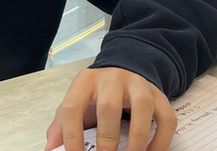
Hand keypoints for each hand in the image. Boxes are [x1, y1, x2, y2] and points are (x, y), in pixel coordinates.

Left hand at [44, 67, 176, 150]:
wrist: (126, 72)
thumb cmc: (97, 96)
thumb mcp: (77, 104)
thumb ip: (61, 126)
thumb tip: (51, 149)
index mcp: (85, 82)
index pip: (72, 107)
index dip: (70, 135)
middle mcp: (112, 79)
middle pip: (108, 105)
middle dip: (106, 137)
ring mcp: (139, 86)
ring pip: (142, 107)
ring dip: (138, 137)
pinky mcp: (160, 96)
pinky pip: (166, 118)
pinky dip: (161, 140)